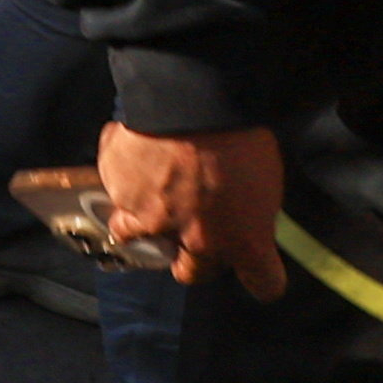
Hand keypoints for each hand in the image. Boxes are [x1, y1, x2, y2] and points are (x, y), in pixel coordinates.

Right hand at [96, 121, 289, 297]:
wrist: (193, 100)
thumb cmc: (240, 133)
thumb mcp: (267, 174)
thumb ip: (254, 205)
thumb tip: (243, 208)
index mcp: (241, 239)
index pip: (263, 282)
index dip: (260, 276)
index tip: (258, 270)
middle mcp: (194, 240)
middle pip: (190, 273)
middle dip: (190, 259)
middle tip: (192, 233)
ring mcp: (148, 217)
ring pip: (133, 234)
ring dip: (141, 221)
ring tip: (149, 192)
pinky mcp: (118, 186)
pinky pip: (115, 185)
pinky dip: (122, 175)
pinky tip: (135, 154)